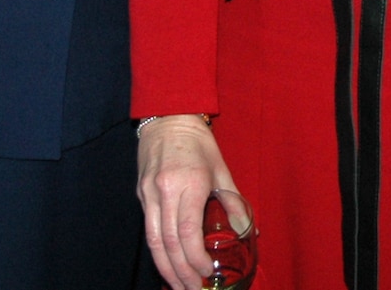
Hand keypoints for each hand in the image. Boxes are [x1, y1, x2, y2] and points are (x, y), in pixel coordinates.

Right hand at [138, 115, 233, 289]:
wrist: (168, 117)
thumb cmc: (199, 142)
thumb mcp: (222, 169)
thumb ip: (234, 201)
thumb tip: (249, 230)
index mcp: (189, 183)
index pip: (187, 231)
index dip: (194, 258)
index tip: (205, 271)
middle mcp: (165, 190)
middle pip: (169, 243)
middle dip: (180, 272)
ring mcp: (149, 194)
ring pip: (153, 241)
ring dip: (165, 268)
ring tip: (177, 286)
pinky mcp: (141, 195)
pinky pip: (149, 229)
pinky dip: (157, 251)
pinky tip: (167, 264)